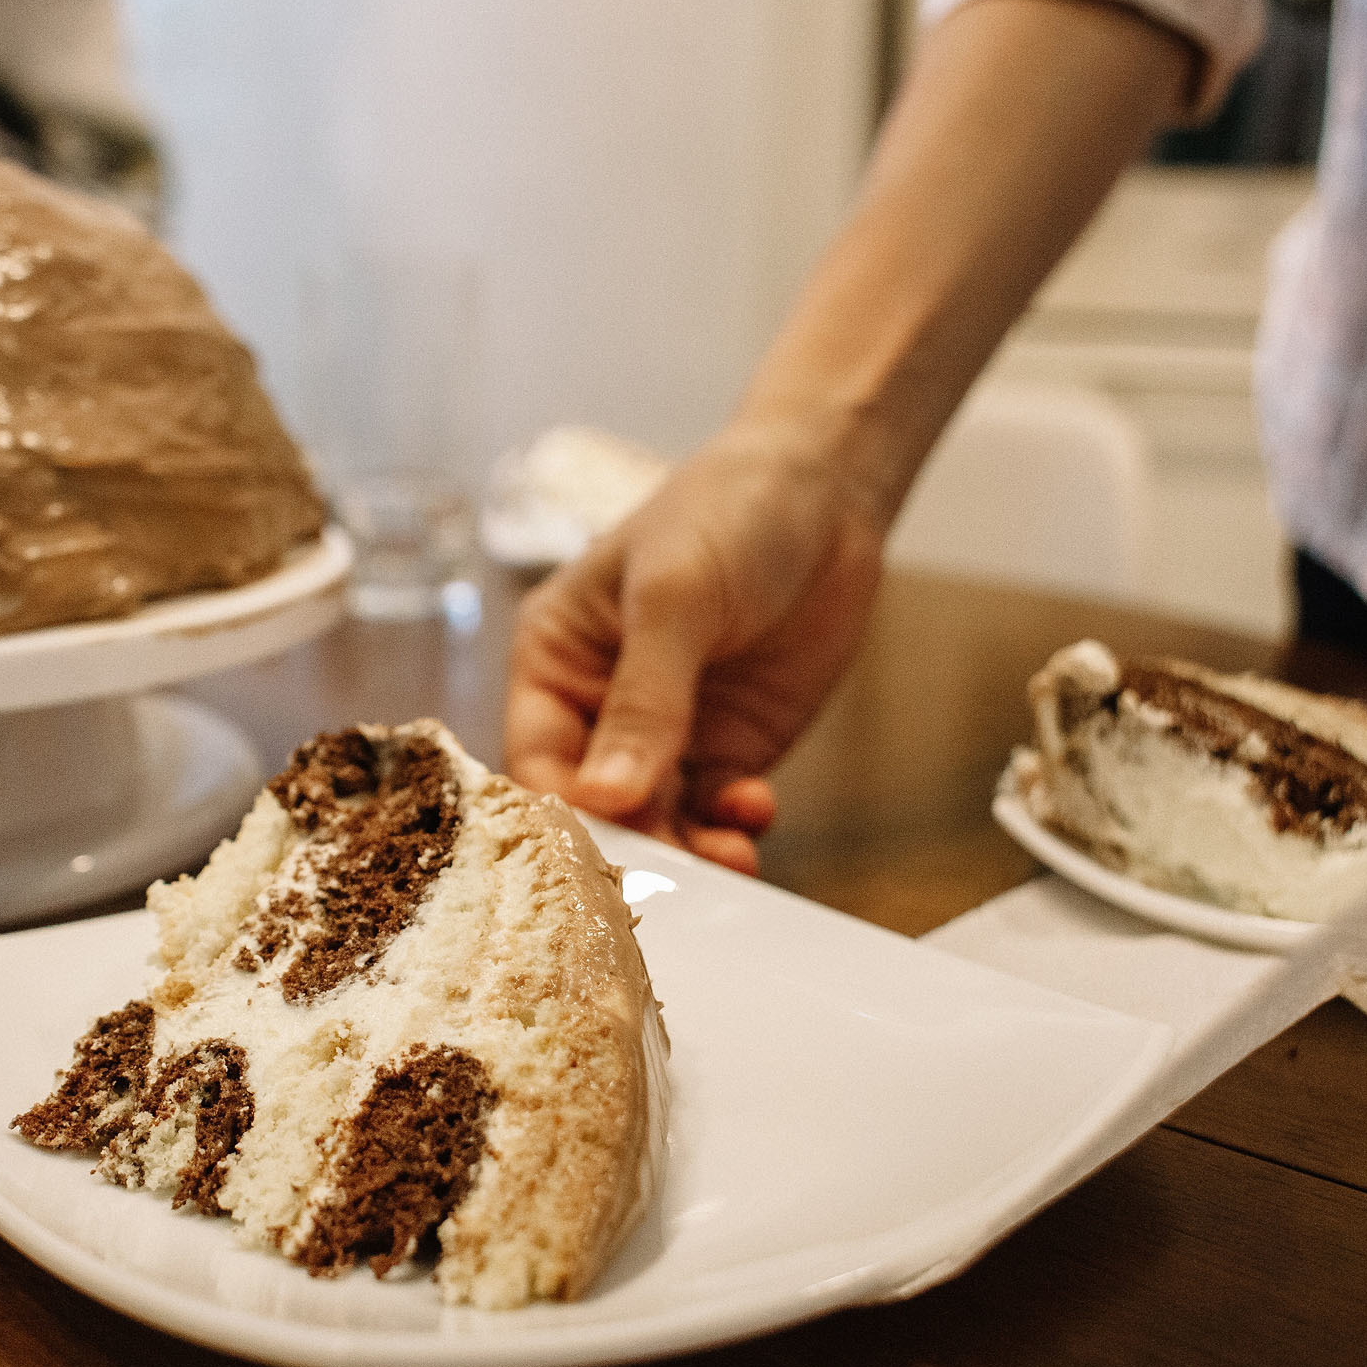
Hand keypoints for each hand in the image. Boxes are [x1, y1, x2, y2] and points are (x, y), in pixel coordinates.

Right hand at [504, 427, 886, 872]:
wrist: (828, 490)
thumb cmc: (727, 511)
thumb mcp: (673, 597)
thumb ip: (644, 701)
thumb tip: (608, 798)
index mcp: (554, 660)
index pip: (538, 760)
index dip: (567, 812)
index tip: (608, 850)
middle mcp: (598, 706)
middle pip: (597, 807)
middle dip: (635, 844)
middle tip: (677, 876)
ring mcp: (665, 734)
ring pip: (657, 822)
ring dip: (689, 849)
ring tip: (729, 857)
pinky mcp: (726, 748)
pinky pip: (713, 813)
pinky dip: (731, 829)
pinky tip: (754, 813)